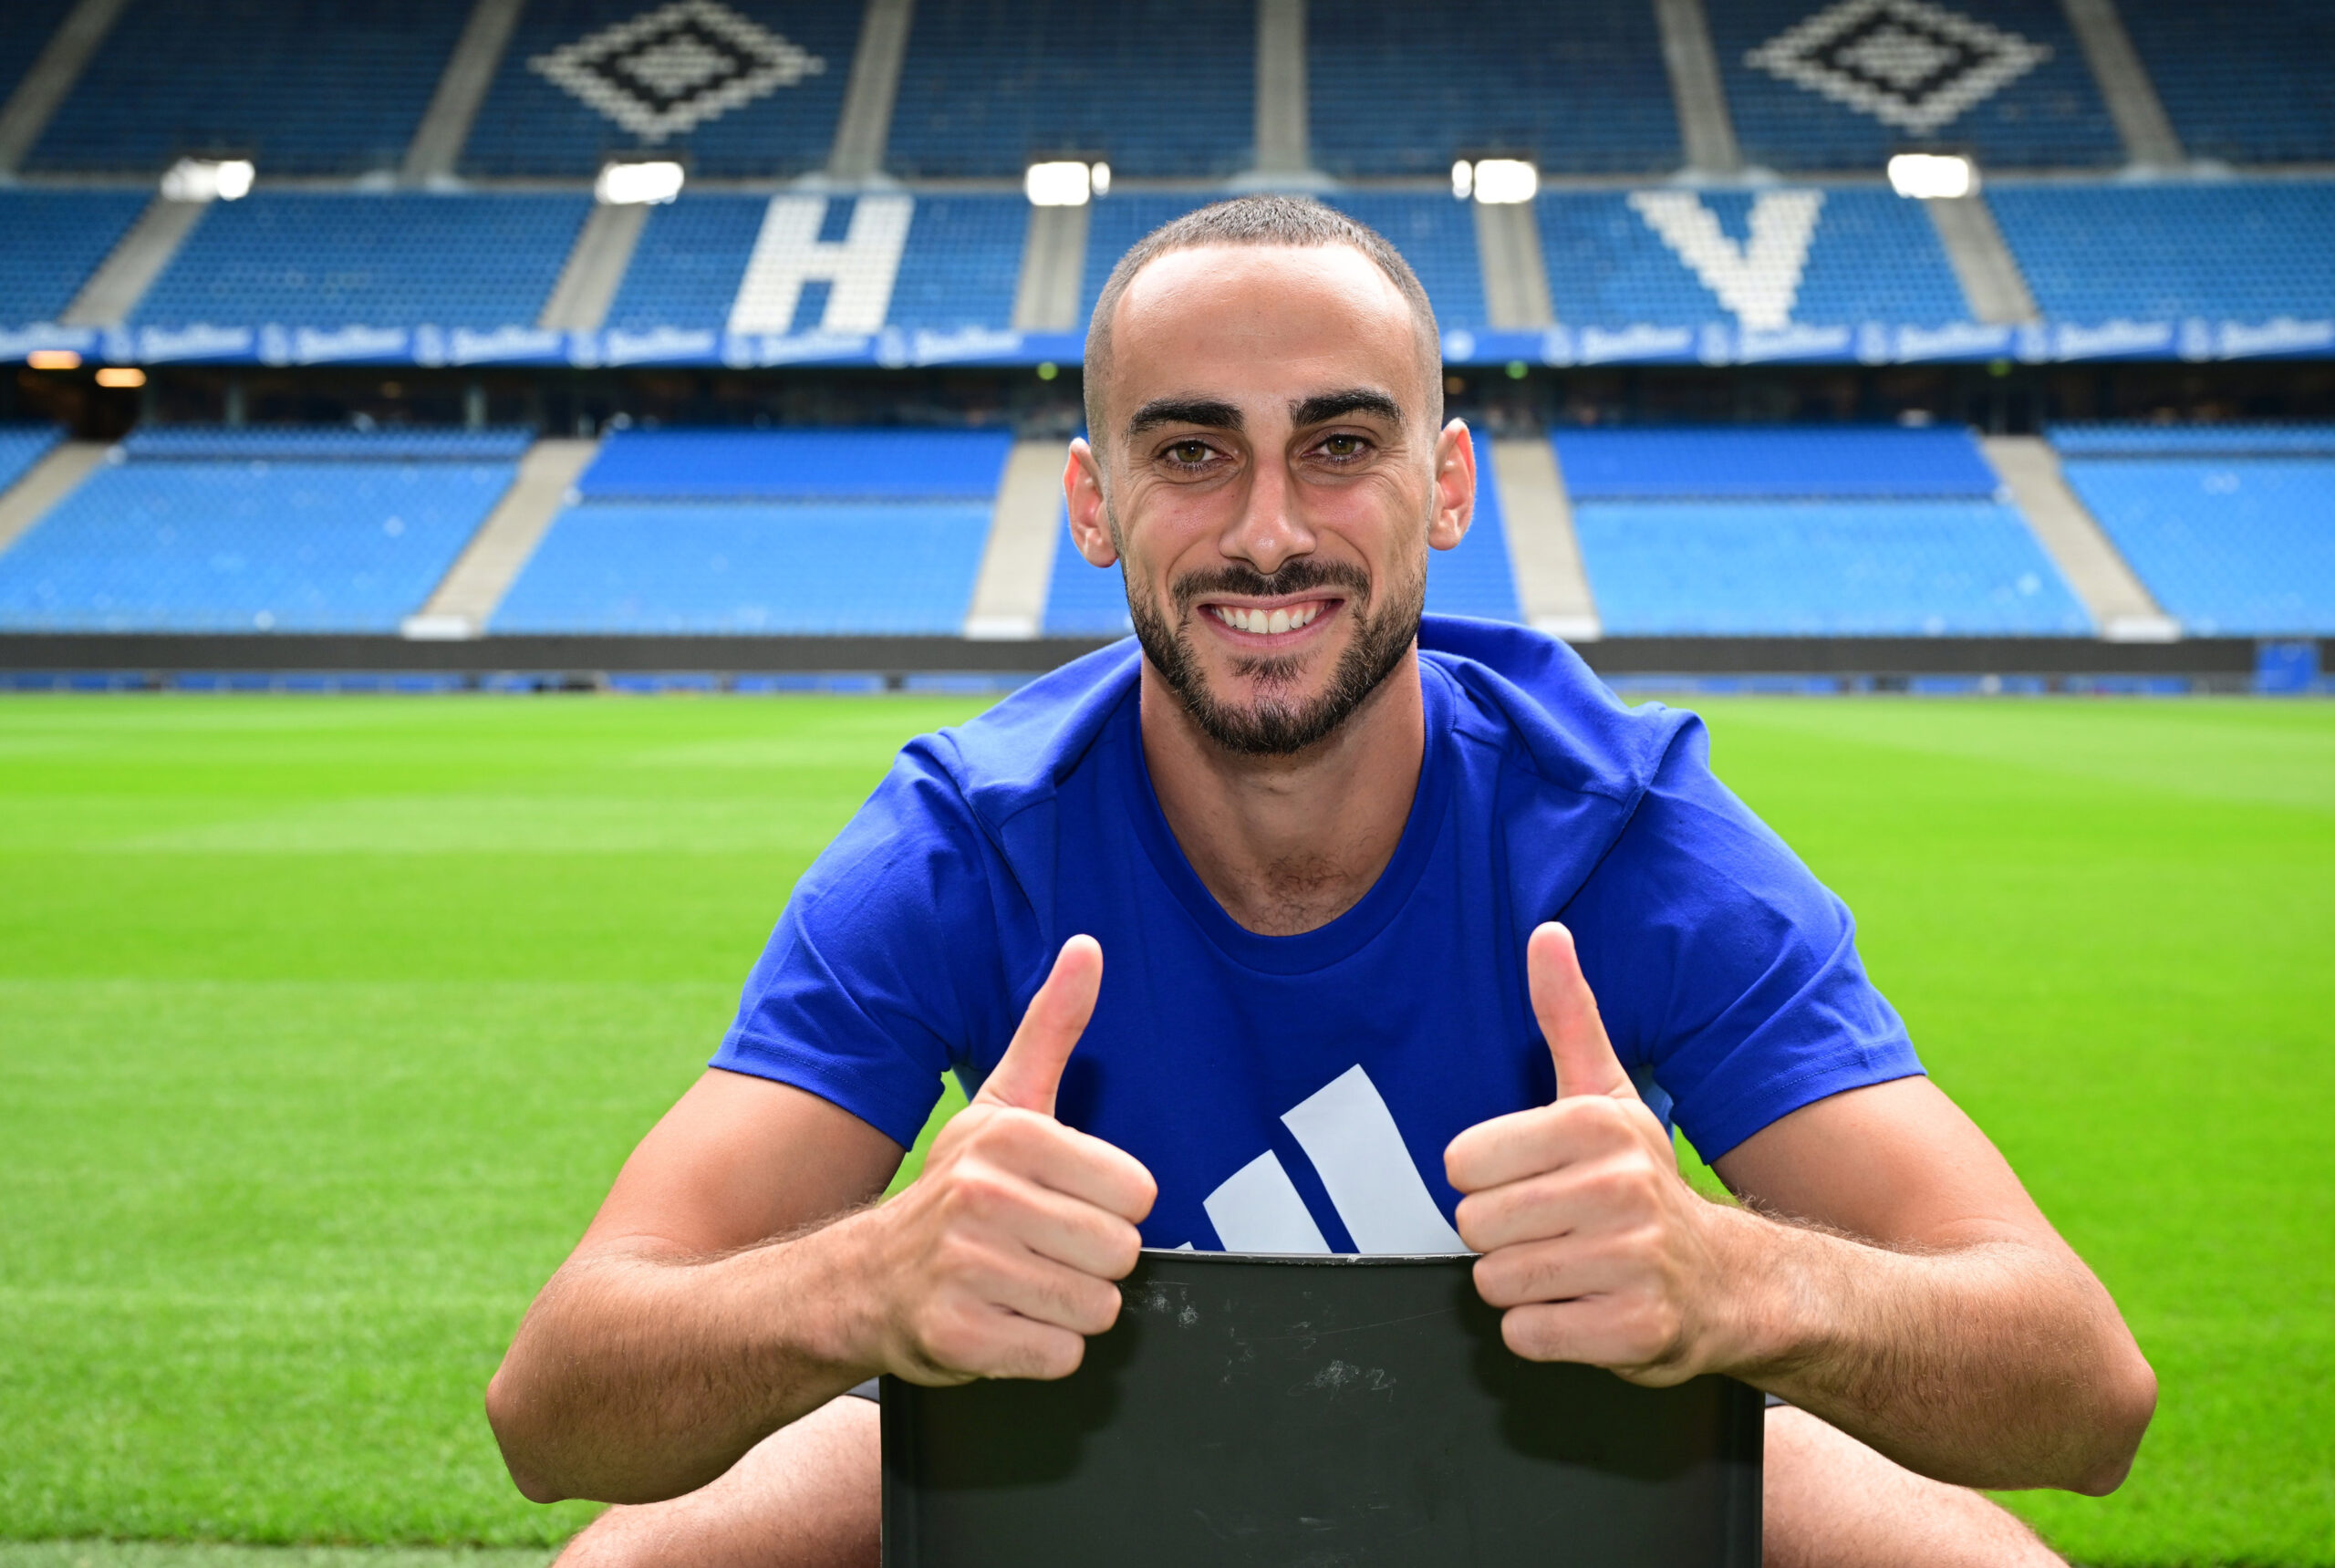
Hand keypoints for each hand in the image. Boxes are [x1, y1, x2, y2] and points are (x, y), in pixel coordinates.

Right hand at [859, 936, 1156, 1384]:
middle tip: (1040, 1250)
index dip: (1109, 1207)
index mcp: (1011, 1136)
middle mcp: (985, 1197)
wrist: (861, 1281)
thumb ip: (1052, 1026)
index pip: (1138, 1194)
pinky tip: (1003, 1323)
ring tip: (1020, 1285)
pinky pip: (1058, 1355)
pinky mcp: (958, 1335)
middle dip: (1091, 1263)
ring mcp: (967, 1268)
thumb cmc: (952, 1191)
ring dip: (1067, 1309)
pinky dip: (1039, 1352)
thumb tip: (1088, 948)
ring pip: (1095, 1309)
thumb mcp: (1002, 1102)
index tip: (1062, 1202)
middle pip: (1121, 1254)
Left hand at [1443, 923, 1740, 1384]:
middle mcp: (1616, 1189)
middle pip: (1474, 1227)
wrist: (1731, 1282)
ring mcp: (1629, 1262)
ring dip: (1524, 1286)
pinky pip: (1526, 1335)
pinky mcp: (1632, 1331)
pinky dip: (1545, 1332)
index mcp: (1594, 1127)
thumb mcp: (1606, 1093)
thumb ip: (1566, 1015)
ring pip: (1496, 1283)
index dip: (1488, 1180)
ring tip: (1574, 1267)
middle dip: (1503, 1238)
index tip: (1535, 1181)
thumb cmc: (1645, 1184)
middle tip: (1556, 1231)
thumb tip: (1546, 931)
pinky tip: (1587, 1308)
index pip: (1461, 1164)